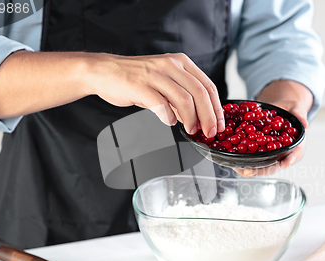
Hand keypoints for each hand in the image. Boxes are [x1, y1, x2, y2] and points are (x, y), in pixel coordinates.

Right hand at [88, 52, 224, 137]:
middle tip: (210, 133)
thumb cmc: (136, 80)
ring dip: (191, 120)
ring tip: (190, 130)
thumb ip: (182, 99)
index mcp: (181, 63)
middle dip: (209, 117)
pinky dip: (169, 117)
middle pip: (200, 93)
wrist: (104, 72)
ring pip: (185, 99)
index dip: (217, 108)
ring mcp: (155, 74)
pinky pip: (161, 104)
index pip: (208, 86)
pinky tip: (169, 122)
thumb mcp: (164, 84)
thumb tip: (200, 119)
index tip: (219, 125)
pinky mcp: (140, 85)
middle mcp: (170, 65)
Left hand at [234, 80, 312, 177]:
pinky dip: (241, 158)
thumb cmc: (290, 110)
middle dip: (261, 169)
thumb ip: (300, 115)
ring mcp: (268, 153)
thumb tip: (304, 124)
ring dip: (248, 167)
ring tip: (237, 168)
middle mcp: (281, 153)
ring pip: (259, 164)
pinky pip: (250, 155)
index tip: (284, 163)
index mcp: (295, 146)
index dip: (289, 160)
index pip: (293, 156)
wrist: (279, 108)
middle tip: (250, 171)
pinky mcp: (258, 149)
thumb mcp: (297, 109)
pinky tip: (232, 158)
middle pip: (272, 165)